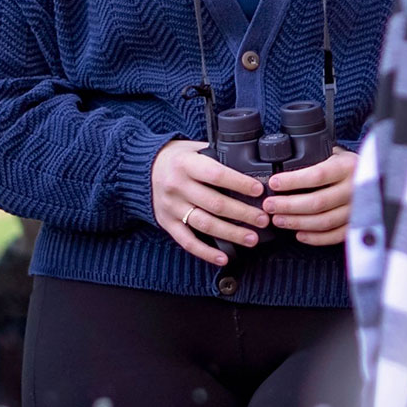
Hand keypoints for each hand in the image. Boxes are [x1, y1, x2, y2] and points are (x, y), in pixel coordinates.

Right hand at [152, 139, 269, 266]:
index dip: (239, 183)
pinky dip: (206, 252)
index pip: (216, 174)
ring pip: (204, 224)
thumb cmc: (177, 158)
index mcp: (186, 164)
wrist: (143, 169)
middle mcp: (177, 186)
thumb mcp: (194, 149)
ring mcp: (171, 207)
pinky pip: (187, 241)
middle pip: (214, 203)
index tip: (258, 191)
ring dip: (231, 233)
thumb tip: (250, 165)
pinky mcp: (166, 223)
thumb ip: (216, 157)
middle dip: (242, 213)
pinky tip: (224, 257)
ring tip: (252, 238)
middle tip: (263, 219)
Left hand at [263, 147, 358, 246]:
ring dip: (297, 222)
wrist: (380, 177)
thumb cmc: (352, 166)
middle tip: (270, 205)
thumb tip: (285, 162)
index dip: (293, 181)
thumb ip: (319, 158)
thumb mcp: (338, 154)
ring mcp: (357, 209)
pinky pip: (334, 236)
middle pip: (317, 202)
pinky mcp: (357, 224)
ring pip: (324, 222)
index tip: (274, 183)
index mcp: (348, 167)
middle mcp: (354, 188)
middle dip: (288, 205)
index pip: (317, 176)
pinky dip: (315, 238)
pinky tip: (299, 234)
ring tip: (278, 219)